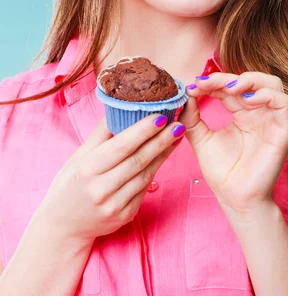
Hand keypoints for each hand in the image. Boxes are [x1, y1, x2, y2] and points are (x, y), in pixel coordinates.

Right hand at [35, 115, 185, 243]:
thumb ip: (100, 133)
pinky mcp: (125, 216)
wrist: (64, 227)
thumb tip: (120, 106)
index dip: (143, 131)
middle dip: (161, 140)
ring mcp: (114, 205)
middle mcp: (101, 189)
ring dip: (163, 154)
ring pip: (145, 175)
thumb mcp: (79, 156)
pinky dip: (155, 170)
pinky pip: (144, 189)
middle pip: (138, 160)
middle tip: (178, 123)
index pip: (121, 147)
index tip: (161, 116)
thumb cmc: (70, 184)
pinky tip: (164, 154)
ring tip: (176, 135)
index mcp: (88, 169)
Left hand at [179, 72, 287, 216]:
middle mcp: (259, 113)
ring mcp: (272, 120)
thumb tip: (186, 94)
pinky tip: (246, 100)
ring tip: (229, 88)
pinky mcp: (283, 130)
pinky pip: (283, 102)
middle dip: (227, 77)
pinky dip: (266, 95)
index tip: (194, 85)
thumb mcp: (201, 139)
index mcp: (243, 113)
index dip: (213, 81)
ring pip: (272, 84)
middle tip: (207, 83)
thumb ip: (193, 117)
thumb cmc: (223, 173)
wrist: (236, 199)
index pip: (231, 87)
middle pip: (251, 80)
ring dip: (250, 80)